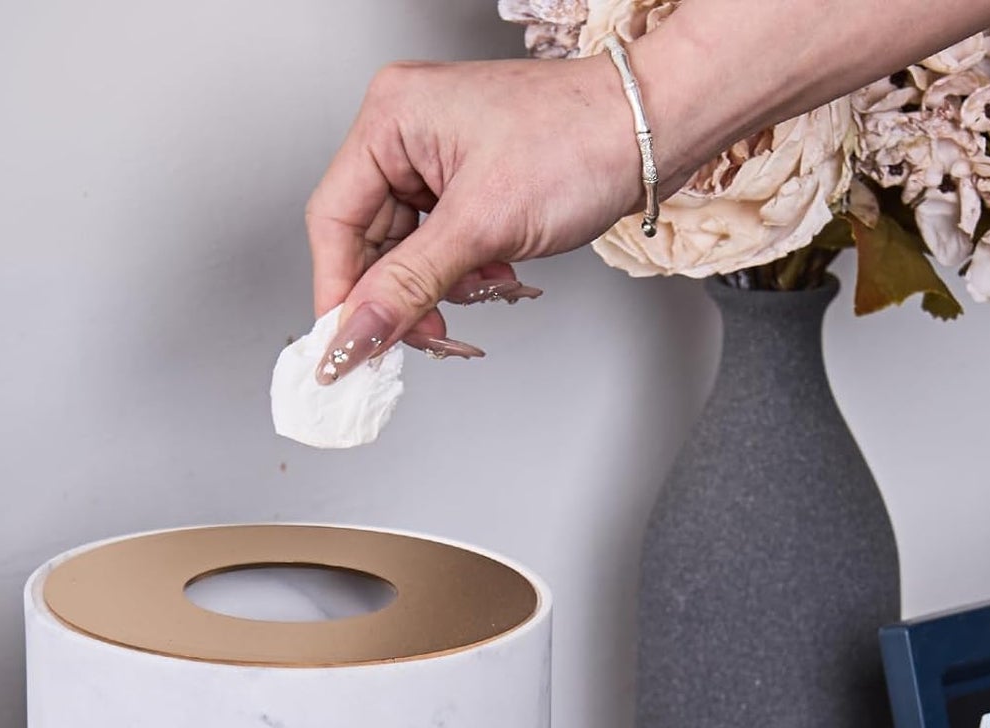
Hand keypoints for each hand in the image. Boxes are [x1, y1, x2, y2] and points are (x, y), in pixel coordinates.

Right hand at [305, 55, 644, 383]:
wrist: (655, 132)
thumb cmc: (584, 140)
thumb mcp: (482, 225)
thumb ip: (408, 287)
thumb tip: (353, 336)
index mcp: (392, 118)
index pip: (334, 221)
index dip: (340, 291)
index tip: (348, 346)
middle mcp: (406, 134)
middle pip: (368, 244)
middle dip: (402, 296)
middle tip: (428, 336)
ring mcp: (436, 160)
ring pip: (405, 256)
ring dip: (440, 289)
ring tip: (486, 286)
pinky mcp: (466, 184)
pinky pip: (438, 251)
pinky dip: (464, 275)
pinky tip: (498, 273)